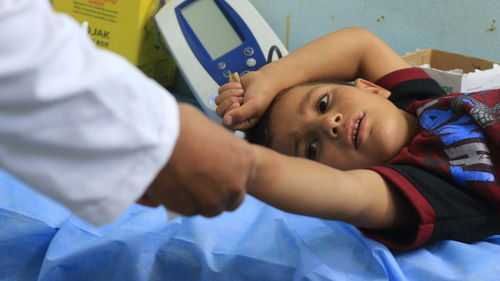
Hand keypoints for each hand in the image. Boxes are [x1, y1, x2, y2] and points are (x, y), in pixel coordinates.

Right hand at [138, 103, 256, 216]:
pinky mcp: (192, 210)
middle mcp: (237, 183)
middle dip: (218, 194)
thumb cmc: (183, 125)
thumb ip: (220, 149)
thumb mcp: (212, 131)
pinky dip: (181, 202)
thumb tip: (212, 156)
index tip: (216, 172)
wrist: (157, 136)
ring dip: (200, 200)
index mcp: (247, 160)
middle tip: (200, 181)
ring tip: (182, 181)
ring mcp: (215, 200)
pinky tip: (170, 184)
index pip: (245, 178)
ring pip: (211, 208)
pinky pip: (190, 210)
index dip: (229, 177)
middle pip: (232, 199)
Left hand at [215, 71, 278, 130]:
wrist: (264, 79)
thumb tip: (225, 122)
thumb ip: (240, 114)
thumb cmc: (262, 94)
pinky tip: (240, 86)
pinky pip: (220, 91)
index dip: (229, 112)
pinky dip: (230, 86)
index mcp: (243, 123)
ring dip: (231, 92)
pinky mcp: (227, 94)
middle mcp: (235, 116)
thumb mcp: (254, 106)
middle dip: (230, 101)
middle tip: (241, 97)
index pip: (227, 124)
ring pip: (218, 101)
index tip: (238, 103)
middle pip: (220, 112)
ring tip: (242, 91)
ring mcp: (230, 105)